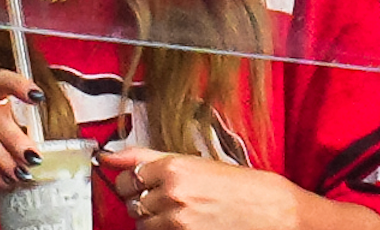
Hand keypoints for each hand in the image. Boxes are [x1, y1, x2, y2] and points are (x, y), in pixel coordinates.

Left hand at [100, 147, 301, 229]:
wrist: (271, 210)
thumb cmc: (235, 183)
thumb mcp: (191, 162)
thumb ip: (146, 157)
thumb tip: (108, 156)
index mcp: (172, 168)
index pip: (127, 176)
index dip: (131, 180)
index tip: (138, 181)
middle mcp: (172, 194)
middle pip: (130, 201)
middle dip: (139, 199)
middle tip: (160, 196)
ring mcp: (178, 222)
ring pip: (141, 223)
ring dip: (150, 218)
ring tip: (175, 210)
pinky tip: (180, 223)